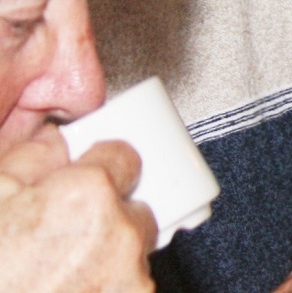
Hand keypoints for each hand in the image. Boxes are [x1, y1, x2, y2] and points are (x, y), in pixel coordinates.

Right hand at [0, 128, 153, 292]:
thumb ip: (29, 160)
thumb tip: (53, 143)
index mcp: (86, 196)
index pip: (123, 154)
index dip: (98, 165)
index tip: (85, 176)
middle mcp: (120, 235)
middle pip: (133, 206)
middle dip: (106, 214)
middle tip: (62, 235)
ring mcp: (129, 279)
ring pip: (133, 251)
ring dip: (107, 255)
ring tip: (56, 271)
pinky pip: (129, 285)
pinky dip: (105, 286)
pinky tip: (66, 288)